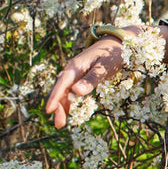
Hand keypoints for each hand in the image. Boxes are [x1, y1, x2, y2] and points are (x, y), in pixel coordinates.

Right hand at [44, 26, 167, 128]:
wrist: (117, 43)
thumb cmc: (113, 54)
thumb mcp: (105, 66)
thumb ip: (92, 79)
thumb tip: (76, 92)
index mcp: (76, 67)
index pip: (62, 84)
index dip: (55, 98)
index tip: (49, 110)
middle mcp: (72, 70)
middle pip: (61, 90)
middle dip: (58, 107)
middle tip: (58, 125)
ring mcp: (76, 74)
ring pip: (65, 92)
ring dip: (62, 107)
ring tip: (60, 124)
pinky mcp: (81, 77)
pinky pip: (71, 91)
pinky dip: (69, 102)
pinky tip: (68, 112)